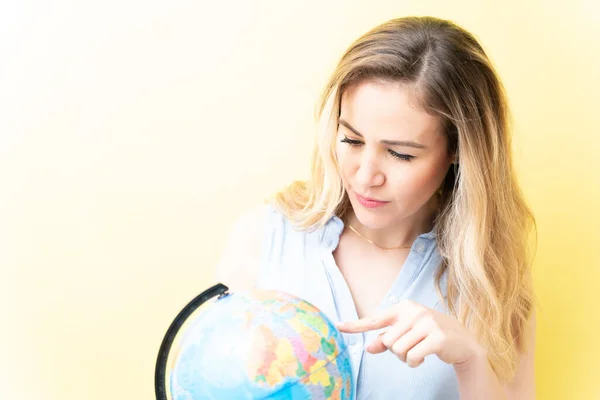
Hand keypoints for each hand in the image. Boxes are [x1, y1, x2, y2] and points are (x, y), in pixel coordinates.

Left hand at [336, 300, 486, 368]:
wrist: (462, 342)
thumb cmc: (429, 335)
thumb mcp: (407, 334)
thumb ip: (386, 340)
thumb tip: (368, 348)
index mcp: (404, 307)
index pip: (376, 319)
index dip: (356, 325)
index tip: (338, 326)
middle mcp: (415, 312)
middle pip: (388, 341)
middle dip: (396, 351)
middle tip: (412, 347)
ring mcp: (427, 323)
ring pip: (398, 350)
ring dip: (405, 358)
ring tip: (418, 352)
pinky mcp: (437, 337)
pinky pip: (412, 357)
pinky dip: (414, 363)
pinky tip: (423, 359)